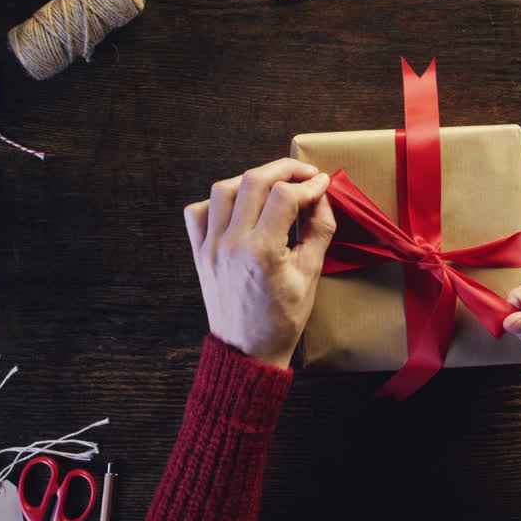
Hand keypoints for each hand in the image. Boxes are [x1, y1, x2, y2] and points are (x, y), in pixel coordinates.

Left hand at [184, 158, 335, 368]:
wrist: (247, 351)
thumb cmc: (281, 319)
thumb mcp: (311, 274)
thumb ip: (319, 230)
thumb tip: (322, 196)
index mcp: (261, 252)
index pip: (284, 195)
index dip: (308, 184)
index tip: (322, 184)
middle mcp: (231, 244)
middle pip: (253, 181)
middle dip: (283, 169)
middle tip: (303, 173)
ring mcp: (210, 247)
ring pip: (223, 189)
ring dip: (251, 179)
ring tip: (273, 185)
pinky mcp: (199, 252)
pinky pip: (198, 211)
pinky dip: (218, 201)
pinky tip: (240, 207)